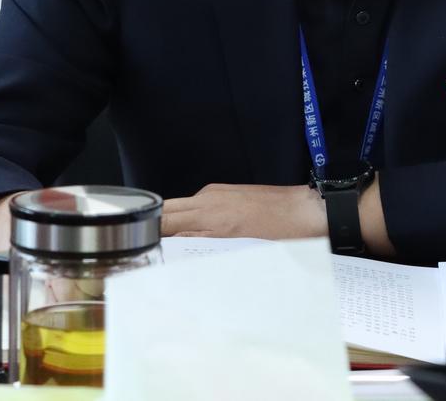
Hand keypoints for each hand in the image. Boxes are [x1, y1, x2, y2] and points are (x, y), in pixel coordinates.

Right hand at [161, 183, 325, 239]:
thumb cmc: (279, 234)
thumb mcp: (237, 249)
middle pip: (167, 212)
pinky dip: (191, 221)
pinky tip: (198, 238)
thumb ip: (200, 246)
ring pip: (182, 209)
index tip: (138, 250)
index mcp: (206, 213)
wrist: (308, 212)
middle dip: (154, 229)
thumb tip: (170, 249)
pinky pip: (198, 207)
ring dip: (173, 225)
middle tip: (146, 251)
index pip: (162, 220)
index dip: (146, 235)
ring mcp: (217, 193)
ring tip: (170, 249)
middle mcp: (207, 198)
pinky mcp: (227, 193)